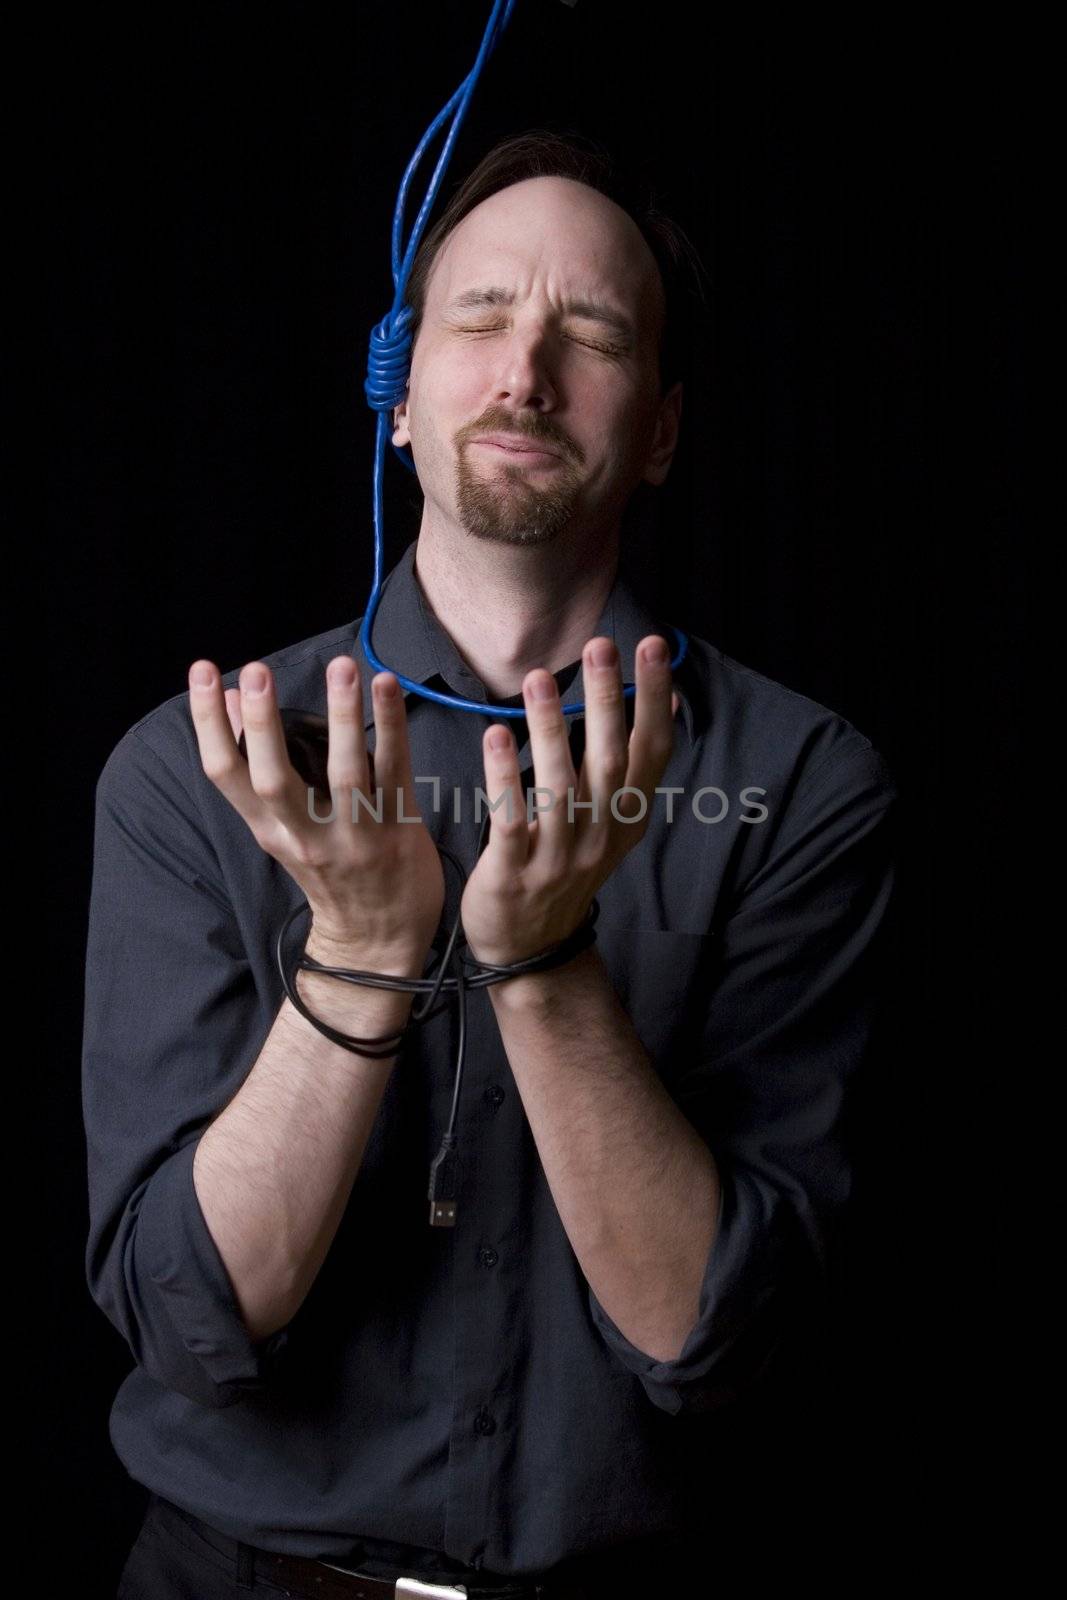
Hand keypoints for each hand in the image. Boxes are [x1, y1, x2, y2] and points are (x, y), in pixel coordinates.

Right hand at [188, 655, 444, 959]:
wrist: (376, 941)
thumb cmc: (327, 872)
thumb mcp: (280, 826)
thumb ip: (257, 764)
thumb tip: (230, 700)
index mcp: (269, 830)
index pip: (224, 774)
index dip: (208, 723)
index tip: (203, 672)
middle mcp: (305, 836)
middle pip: (274, 779)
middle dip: (263, 724)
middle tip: (257, 671)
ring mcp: (354, 837)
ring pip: (344, 773)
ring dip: (342, 716)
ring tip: (340, 668)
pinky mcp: (397, 832)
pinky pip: (395, 772)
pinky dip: (392, 727)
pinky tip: (387, 686)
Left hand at [459, 635, 677, 967]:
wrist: (530, 948)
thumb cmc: (562, 868)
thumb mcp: (607, 823)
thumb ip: (624, 768)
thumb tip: (656, 697)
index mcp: (627, 819)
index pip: (651, 751)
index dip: (653, 699)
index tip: (651, 647)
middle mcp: (601, 836)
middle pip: (610, 761)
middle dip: (607, 700)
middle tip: (601, 646)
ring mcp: (560, 857)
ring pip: (561, 786)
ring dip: (549, 729)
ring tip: (539, 678)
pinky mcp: (515, 872)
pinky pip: (513, 819)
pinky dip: (504, 777)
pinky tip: (495, 737)